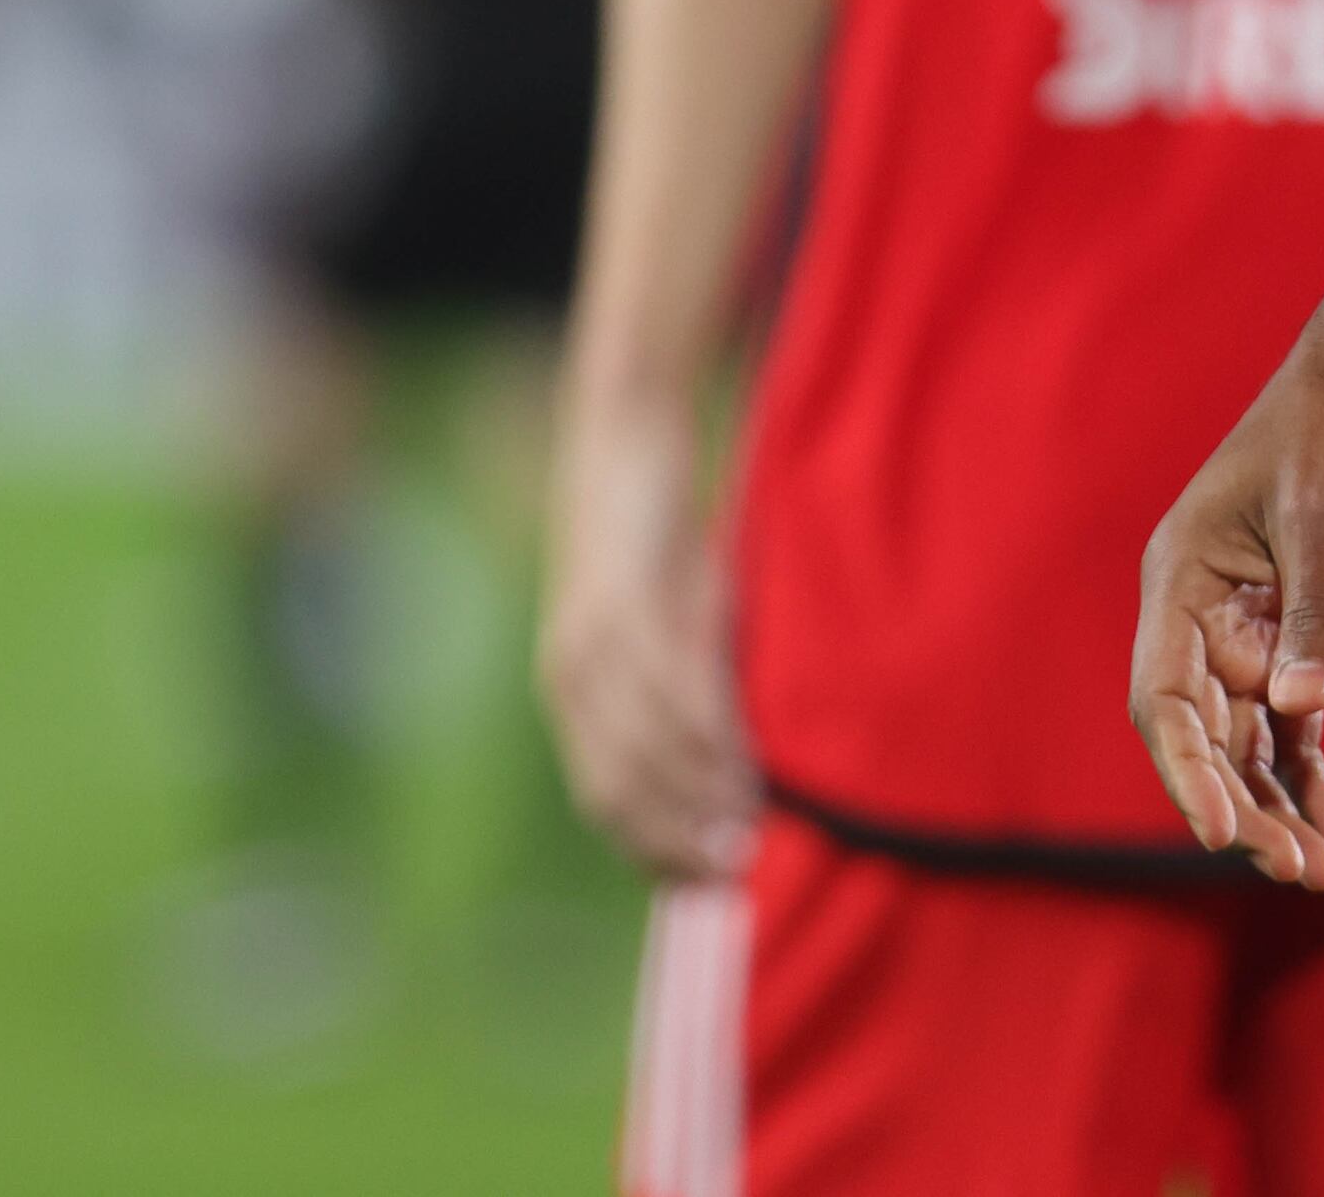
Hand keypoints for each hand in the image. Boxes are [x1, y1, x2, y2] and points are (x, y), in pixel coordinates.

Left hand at [541, 392, 758, 880]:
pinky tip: (745, 764)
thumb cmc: (655, 534)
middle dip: (679, 841)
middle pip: (620, 792)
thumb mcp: (663, 621)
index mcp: (570, 690)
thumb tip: (735, 764)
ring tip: (753, 829)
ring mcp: (592, 646)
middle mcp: (570, 678)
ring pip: (647, 752)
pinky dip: (709, 740)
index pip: (605, 800)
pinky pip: (669, 694)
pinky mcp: (624, 607)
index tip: (709, 885)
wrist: (623, 439)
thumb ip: (682, 687)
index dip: (653, 850)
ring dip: (701, 800)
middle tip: (740, 874)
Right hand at [1129, 323, 1323, 890]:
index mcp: (1181, 581)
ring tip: (1320, 870)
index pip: (1166, 698)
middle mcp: (1202, 622)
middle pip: (1206, 739)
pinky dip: (1308, 777)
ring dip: (1276, 808)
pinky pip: (1291, 731)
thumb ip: (1317, 615)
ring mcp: (1247, 638)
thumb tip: (1301, 709)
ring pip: (1246, 747)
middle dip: (1244, 809)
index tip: (1221, 831)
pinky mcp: (1296, 645)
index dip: (1188, 770)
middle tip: (1299, 868)